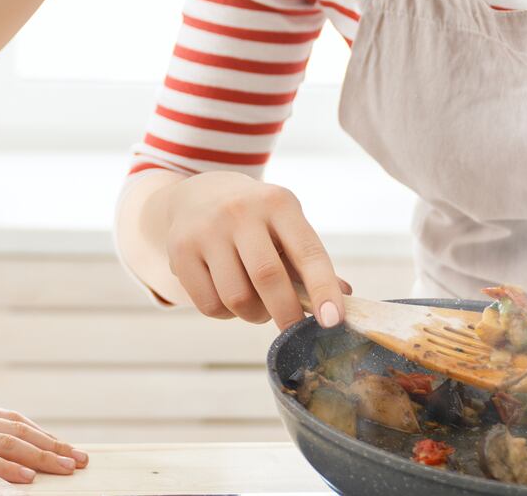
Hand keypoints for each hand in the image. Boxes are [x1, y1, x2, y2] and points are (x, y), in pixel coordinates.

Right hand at [0, 391, 87, 483]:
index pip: (10, 419)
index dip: (40, 433)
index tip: (64, 445)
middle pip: (18, 430)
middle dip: (52, 445)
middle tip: (82, 460)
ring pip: (7, 443)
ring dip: (41, 456)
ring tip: (68, 469)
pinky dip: (4, 469)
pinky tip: (26, 479)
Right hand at [155, 169, 349, 330]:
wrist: (198, 194)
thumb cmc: (255, 220)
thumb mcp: (285, 225)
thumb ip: (310, 262)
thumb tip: (345, 298)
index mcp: (277, 203)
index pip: (307, 252)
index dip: (323, 289)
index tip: (333, 321)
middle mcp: (240, 211)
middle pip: (268, 278)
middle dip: (286, 315)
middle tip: (293, 330)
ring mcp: (206, 229)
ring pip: (237, 298)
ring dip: (254, 316)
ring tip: (257, 307)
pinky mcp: (180, 251)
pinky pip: (209, 305)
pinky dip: (226, 314)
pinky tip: (228, 298)